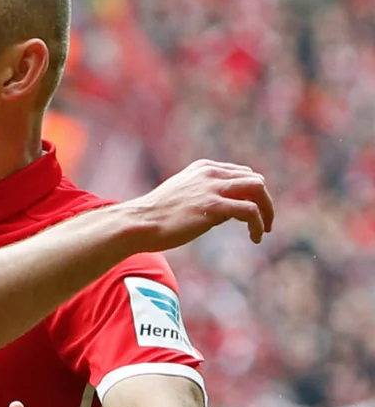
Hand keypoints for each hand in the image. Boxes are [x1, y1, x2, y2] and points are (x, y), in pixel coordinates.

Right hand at [121, 159, 273, 251]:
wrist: (138, 223)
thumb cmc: (156, 216)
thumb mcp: (183, 196)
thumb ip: (206, 196)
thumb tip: (229, 212)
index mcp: (203, 168)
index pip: (242, 173)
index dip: (252, 193)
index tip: (252, 212)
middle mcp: (211, 173)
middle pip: (255, 180)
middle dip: (264, 201)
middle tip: (263, 223)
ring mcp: (213, 188)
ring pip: (259, 190)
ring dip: (267, 211)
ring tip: (263, 231)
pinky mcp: (214, 206)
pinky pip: (251, 212)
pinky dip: (259, 225)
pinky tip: (255, 238)